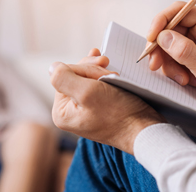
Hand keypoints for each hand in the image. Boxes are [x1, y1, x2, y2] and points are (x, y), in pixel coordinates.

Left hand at [50, 49, 165, 154]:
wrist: (144, 129)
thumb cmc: (119, 114)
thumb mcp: (87, 93)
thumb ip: (64, 78)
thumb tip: (52, 67)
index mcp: (61, 112)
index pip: (64, 76)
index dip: (83, 69)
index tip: (102, 69)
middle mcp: (70, 112)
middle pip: (74, 76)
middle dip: (92, 70)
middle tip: (109, 69)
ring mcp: (84, 110)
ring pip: (86, 78)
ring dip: (100, 72)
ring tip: (114, 74)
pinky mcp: (98, 107)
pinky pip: (96, 85)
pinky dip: (103, 76)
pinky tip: (110, 71)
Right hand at [147, 1, 195, 120]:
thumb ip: (184, 51)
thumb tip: (162, 37)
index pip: (180, 11)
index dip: (161, 22)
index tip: (150, 39)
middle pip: (172, 29)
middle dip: (162, 48)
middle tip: (155, 65)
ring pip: (171, 44)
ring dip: (169, 62)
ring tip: (180, 79)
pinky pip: (176, 56)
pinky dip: (175, 68)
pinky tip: (184, 80)